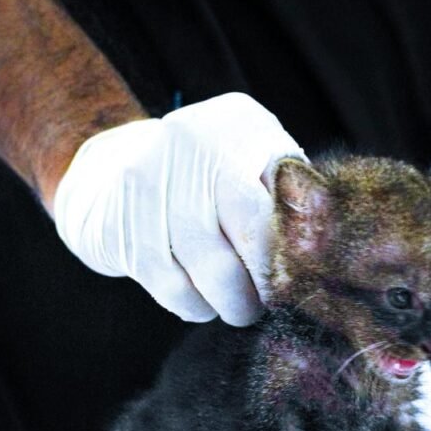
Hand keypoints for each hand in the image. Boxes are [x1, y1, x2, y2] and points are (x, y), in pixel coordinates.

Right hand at [53, 93, 305, 325]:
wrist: (105, 171)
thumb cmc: (204, 181)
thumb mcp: (248, 166)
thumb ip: (288, 198)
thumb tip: (325, 252)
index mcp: (240, 124)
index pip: (284, 197)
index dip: (297, 250)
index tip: (304, 281)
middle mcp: (195, 142)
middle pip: (253, 234)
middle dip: (269, 281)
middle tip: (271, 300)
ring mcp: (152, 181)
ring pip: (214, 272)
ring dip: (233, 303)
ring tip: (239, 305)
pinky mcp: (121, 225)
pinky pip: (176, 289)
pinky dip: (196, 306)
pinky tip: (201, 299)